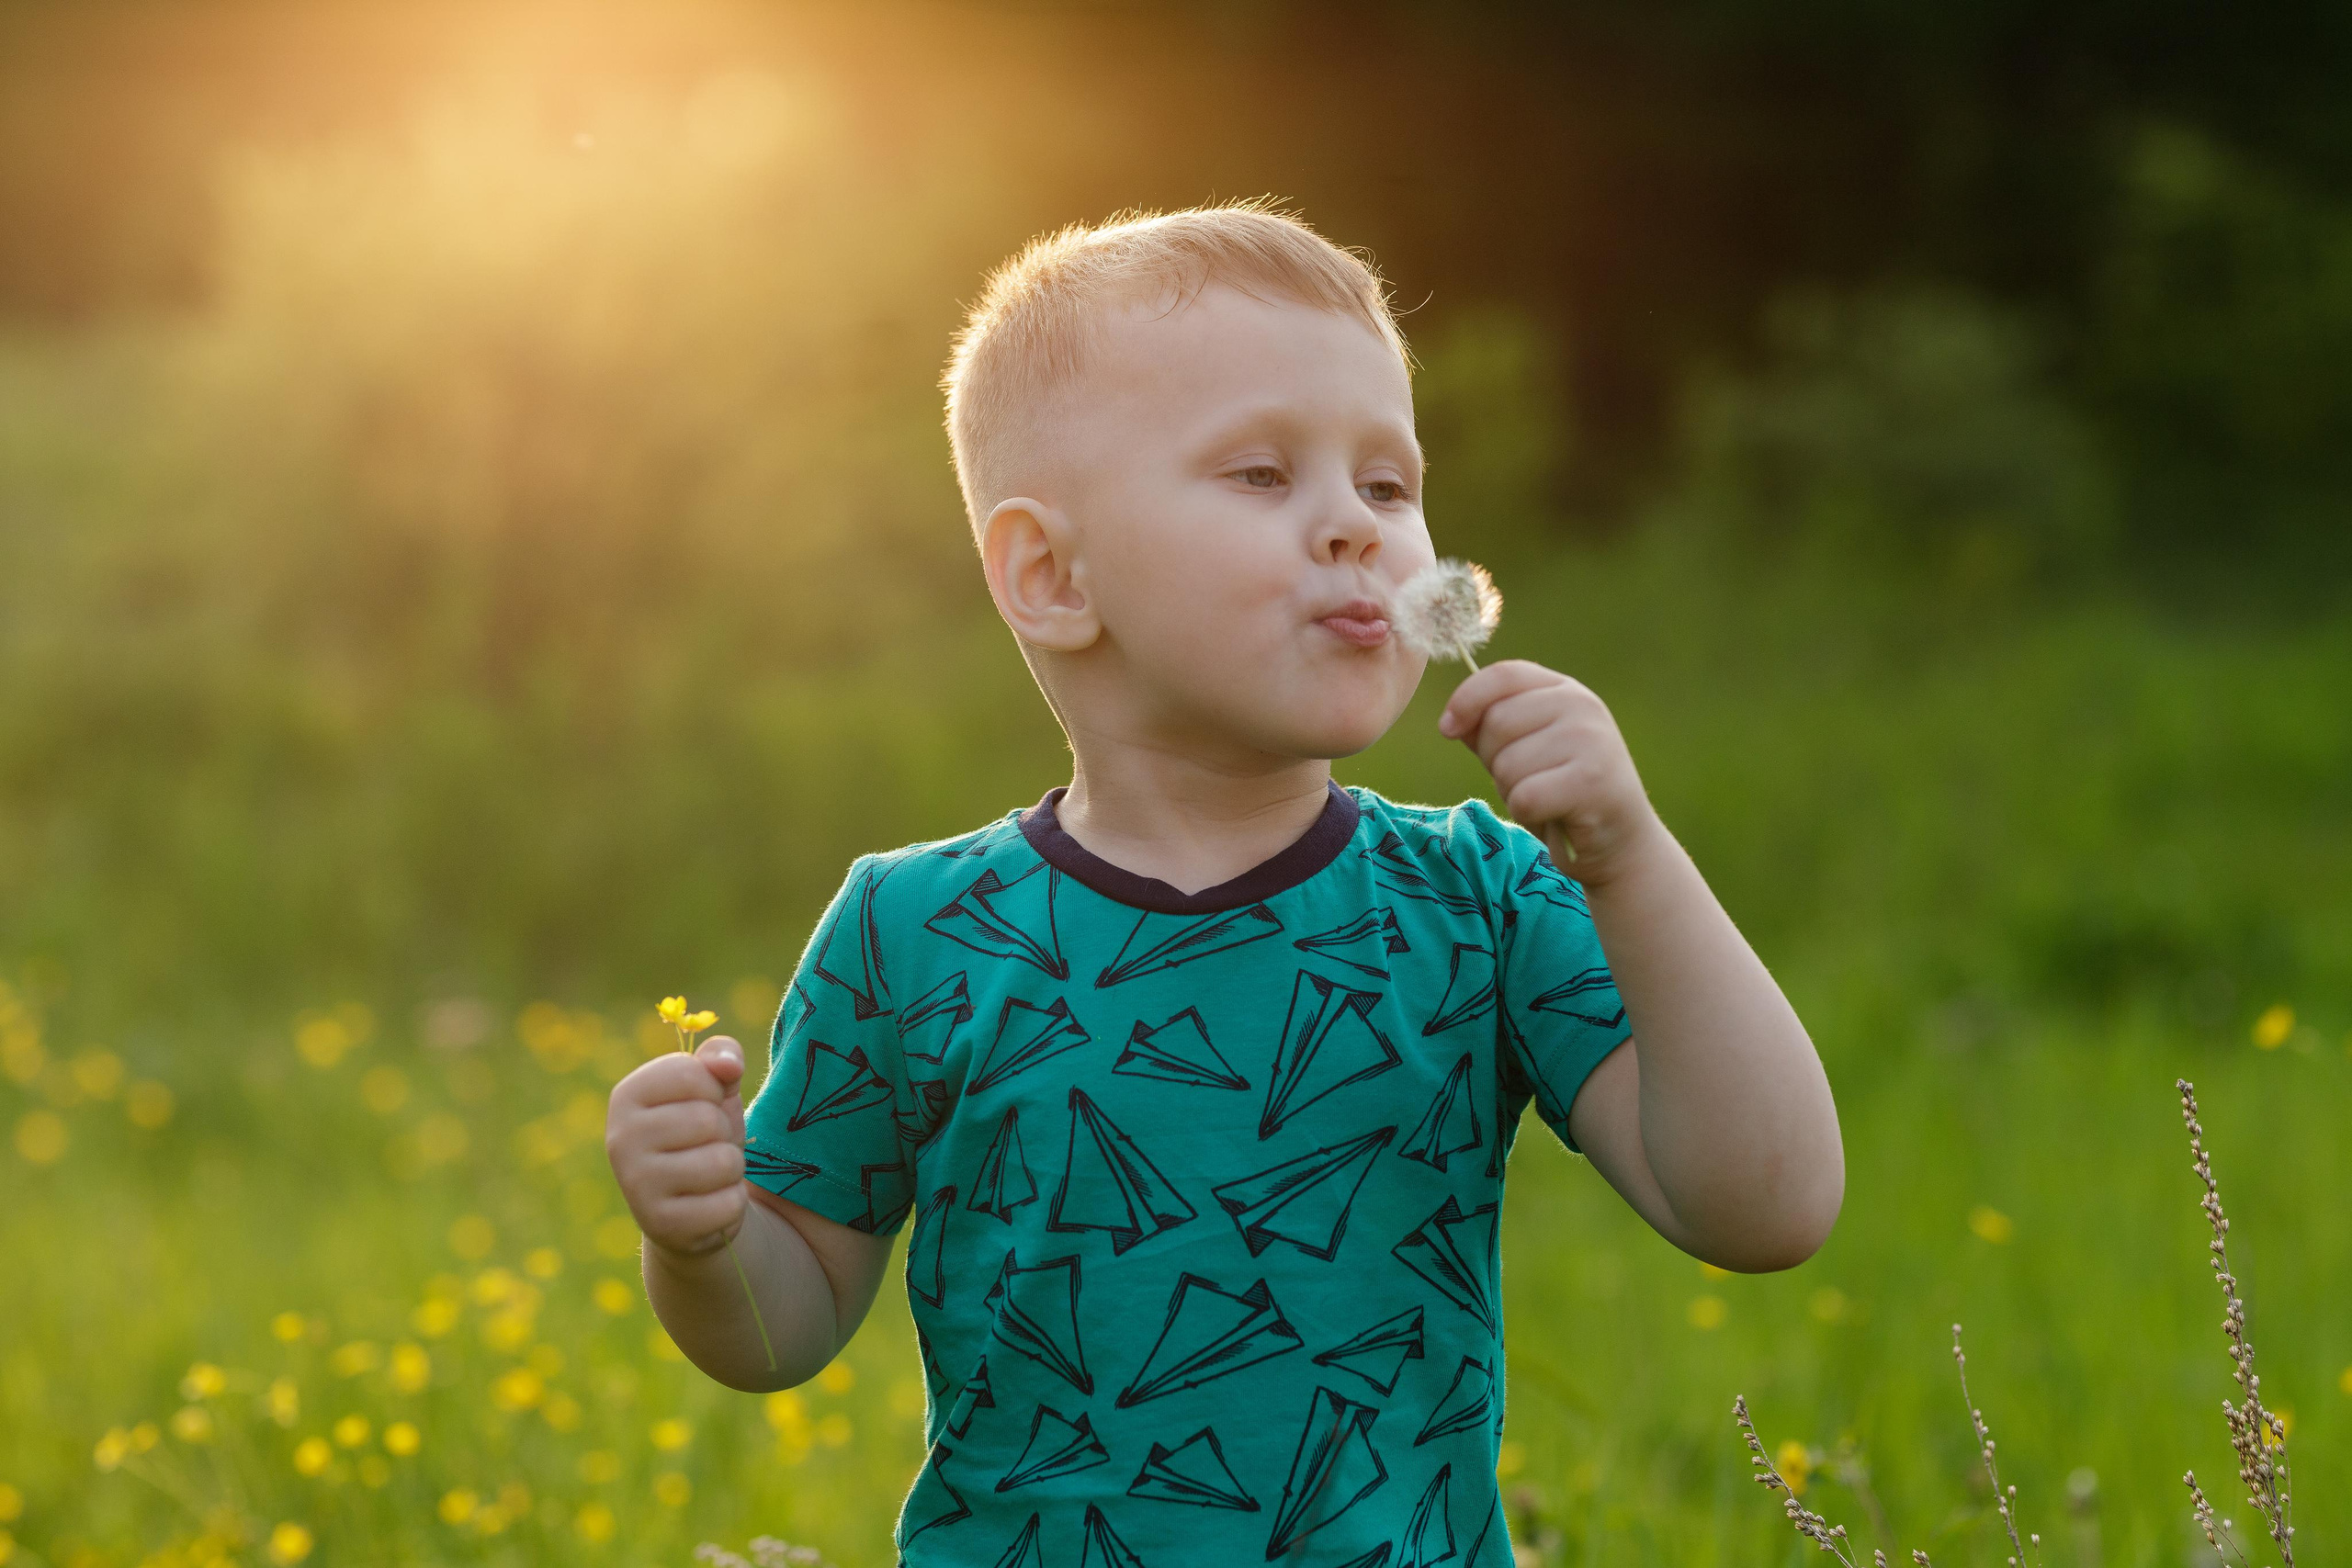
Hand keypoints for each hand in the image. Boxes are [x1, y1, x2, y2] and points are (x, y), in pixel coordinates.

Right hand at [606, 1035, 749, 1258]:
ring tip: (708, 1175)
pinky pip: (727, 1203)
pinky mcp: (660, 1225)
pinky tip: (707, 1205)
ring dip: (730, 1169)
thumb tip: (729, 1065)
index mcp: (627, 1095)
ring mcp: (636, 1184)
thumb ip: (721, 1057)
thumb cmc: (702, 1137)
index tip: (701, 1106)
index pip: (692, 1073)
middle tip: (705, 1148)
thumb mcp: (713, 1089)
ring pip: (722, 1162)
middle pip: (708, 1120)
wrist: (692, 1206)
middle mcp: (620, 1138)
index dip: (714, 1090)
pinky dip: (730, 1205)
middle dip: (724, 1134)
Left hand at [1436, 658, 1658, 881]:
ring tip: (1545, 799)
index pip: (1503, 675)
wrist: (1619, 842)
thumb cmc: (1561, 795)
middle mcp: (1582, 706)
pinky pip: (1525, 797)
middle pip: (1497, 722)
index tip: (1447, 729)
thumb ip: (1490, 729)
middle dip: (1494, 761)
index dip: (1466, 699)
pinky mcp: (1592, 782)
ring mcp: (1592, 741)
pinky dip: (1528, 814)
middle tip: (1527, 781)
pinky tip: (1554, 815)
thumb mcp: (1524, 752)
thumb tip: (1451, 721)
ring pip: (1508, 764)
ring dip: (1513, 792)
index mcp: (1565, 690)